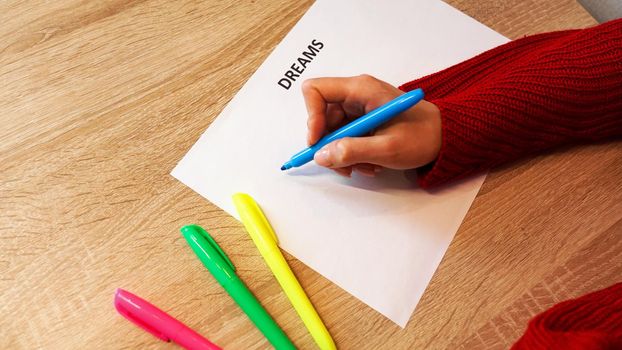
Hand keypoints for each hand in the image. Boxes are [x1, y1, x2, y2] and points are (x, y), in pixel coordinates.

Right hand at [302, 74, 441, 176]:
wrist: (446, 138)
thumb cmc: (424, 136)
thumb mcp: (387, 148)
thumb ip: (352, 151)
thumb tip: (321, 155)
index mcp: (361, 89)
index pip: (316, 91)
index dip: (311, 117)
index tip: (318, 142)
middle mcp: (357, 94)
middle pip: (322, 116)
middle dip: (328, 144)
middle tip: (342, 165)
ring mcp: (360, 108)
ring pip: (332, 131)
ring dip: (342, 154)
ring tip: (363, 167)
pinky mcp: (364, 121)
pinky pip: (345, 137)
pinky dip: (351, 154)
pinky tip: (369, 163)